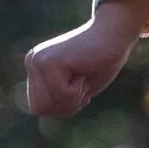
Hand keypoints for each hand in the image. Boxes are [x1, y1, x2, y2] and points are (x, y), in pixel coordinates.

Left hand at [25, 0, 148, 116]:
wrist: (115, 36)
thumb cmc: (101, 63)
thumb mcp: (75, 87)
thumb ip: (56, 98)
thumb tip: (39, 111)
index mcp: (35, 68)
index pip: (39, 108)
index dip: (62, 106)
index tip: (78, 87)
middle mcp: (32, 62)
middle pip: (40, 109)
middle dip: (66, 105)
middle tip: (81, 82)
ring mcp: (39, 61)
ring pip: (50, 104)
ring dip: (73, 98)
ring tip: (82, 75)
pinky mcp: (51, 61)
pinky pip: (62, 93)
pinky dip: (79, 89)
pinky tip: (84, 70)